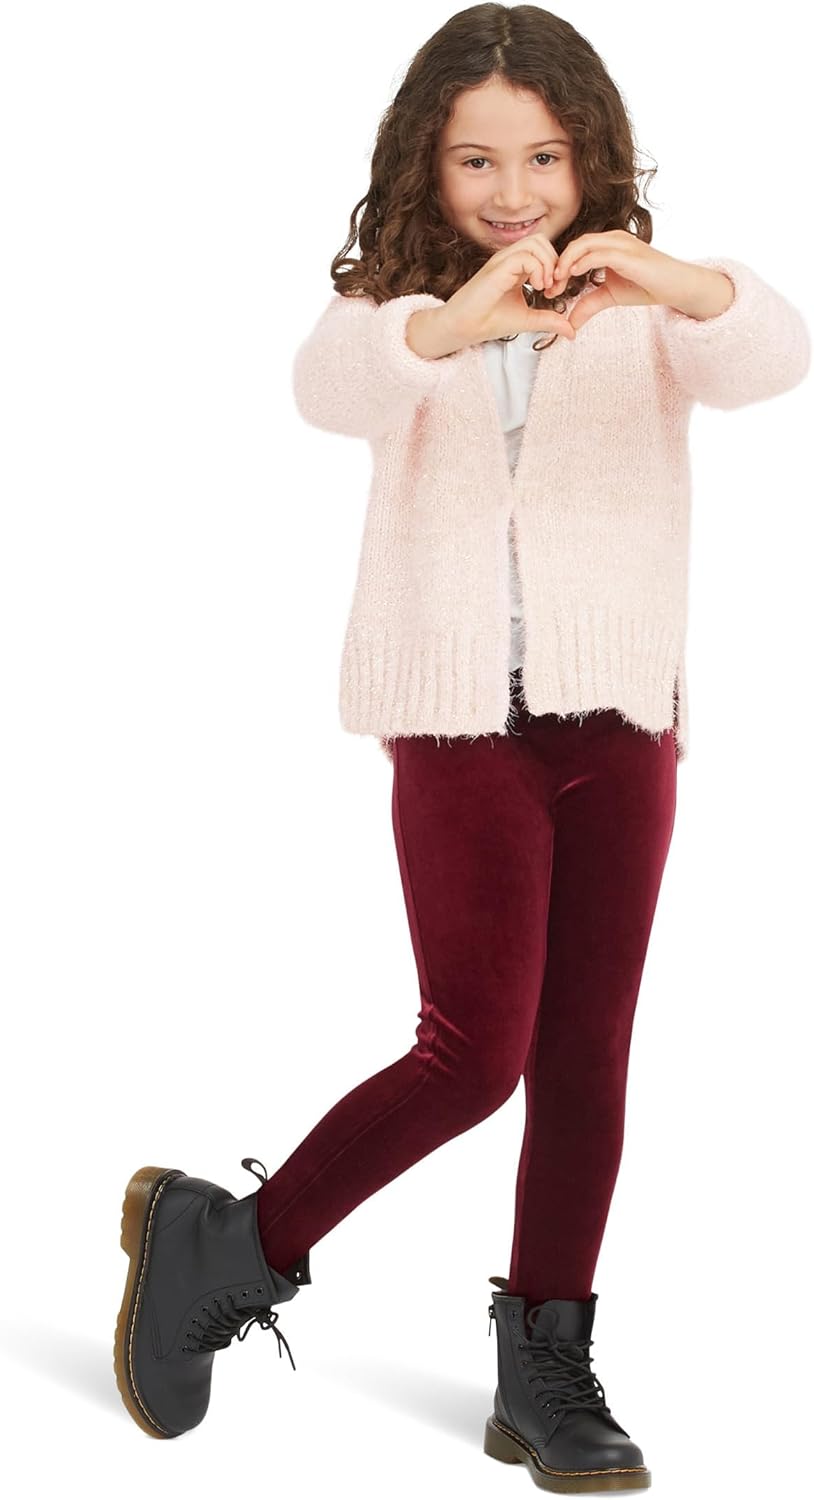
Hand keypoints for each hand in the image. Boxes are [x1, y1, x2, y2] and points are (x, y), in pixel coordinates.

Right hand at [443, 230, 577, 345]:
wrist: (463, 327)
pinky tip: (536, 288)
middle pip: (542, 241)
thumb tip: (571, 330)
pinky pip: (525, 257)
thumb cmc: (488, 321)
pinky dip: (538, 270)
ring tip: (544, 287)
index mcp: (515, 267)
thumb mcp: (527, 320)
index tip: (553, 292)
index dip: (555, 267)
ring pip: (535, 243)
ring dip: (547, 264)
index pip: (543, 250)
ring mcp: (502, 261)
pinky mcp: (497, 268)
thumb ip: (549, 320)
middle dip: (555, 262)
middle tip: (553, 287)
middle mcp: (509, 259)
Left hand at [546, 231, 696, 331]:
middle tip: (547, 288)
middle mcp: (612, 239)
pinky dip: (581, 263)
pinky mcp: (626, 253)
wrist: (675, 285)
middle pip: (575, 245)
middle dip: (557, 266)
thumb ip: (588, 305)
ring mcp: (620, 243)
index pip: (575, 250)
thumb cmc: (647, 286)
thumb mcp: (610, 297)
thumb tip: (569, 323)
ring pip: (583, 245)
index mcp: (607, 245)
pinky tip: (572, 276)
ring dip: (565, 264)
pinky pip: (597, 254)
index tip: (549, 289)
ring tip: (556, 283)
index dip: (559, 268)